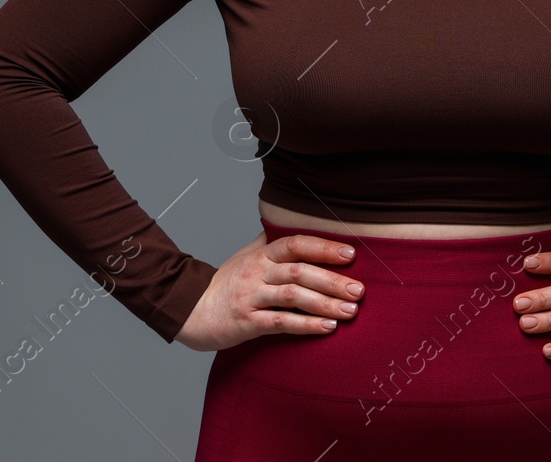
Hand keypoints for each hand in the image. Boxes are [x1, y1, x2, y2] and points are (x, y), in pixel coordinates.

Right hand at [175, 231, 365, 351]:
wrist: (190, 309)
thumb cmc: (225, 283)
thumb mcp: (245, 256)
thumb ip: (269, 242)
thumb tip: (292, 223)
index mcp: (261, 254)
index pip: (295, 244)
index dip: (324, 248)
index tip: (351, 255)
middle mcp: (257, 272)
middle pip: (299, 272)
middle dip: (332, 281)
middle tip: (359, 290)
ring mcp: (251, 297)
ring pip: (293, 297)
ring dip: (325, 304)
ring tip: (350, 312)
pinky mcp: (247, 322)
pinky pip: (281, 322)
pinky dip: (306, 325)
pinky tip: (327, 328)